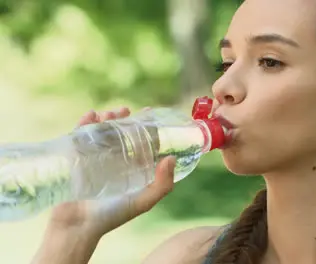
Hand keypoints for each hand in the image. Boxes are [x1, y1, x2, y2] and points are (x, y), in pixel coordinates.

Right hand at [47, 107, 175, 236]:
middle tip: (125, 110)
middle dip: (122, 118)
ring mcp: (92, 158)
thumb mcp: (143, 202)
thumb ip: (162, 185)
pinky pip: (78, 135)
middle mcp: (113, 161)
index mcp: (130, 169)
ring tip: (109, 113)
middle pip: (119, 133)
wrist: (77, 227)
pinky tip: (90, 116)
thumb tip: (171, 159)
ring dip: (104, 118)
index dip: (145, 127)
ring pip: (100, 131)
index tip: (149, 112)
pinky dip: (84, 123)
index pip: (140, 142)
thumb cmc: (112, 216)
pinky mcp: (74, 158)